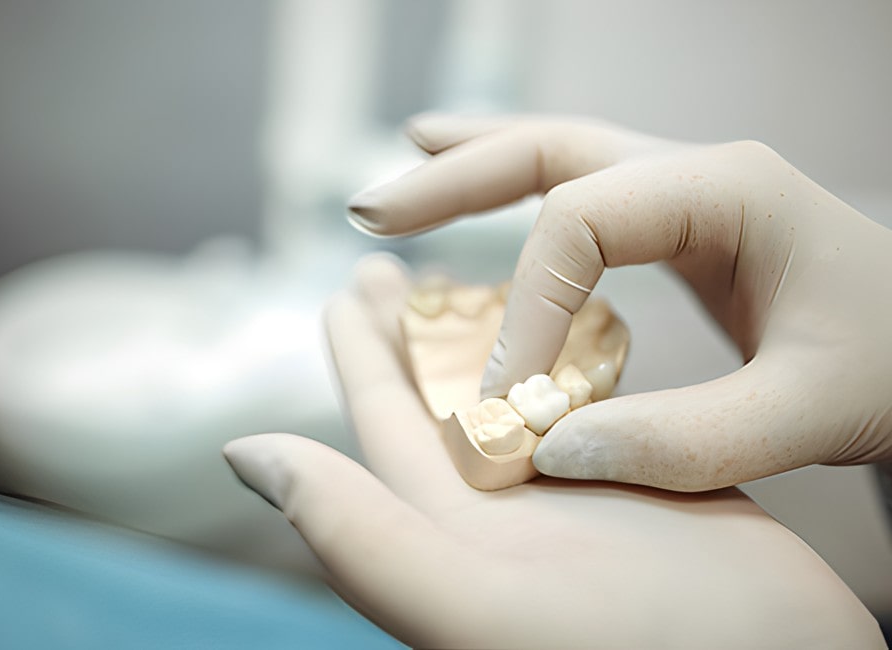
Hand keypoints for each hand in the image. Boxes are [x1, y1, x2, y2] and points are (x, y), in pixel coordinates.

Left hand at [223, 255, 882, 648]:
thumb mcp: (470, 603)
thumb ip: (357, 534)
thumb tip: (242, 453)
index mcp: (450, 538)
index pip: (387, 426)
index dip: (361, 354)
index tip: (350, 284)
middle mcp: (507, 520)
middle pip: (444, 404)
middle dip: (416, 333)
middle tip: (398, 264)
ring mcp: (580, 505)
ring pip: (519, 401)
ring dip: (493, 342)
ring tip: (480, 276)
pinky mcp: (649, 491)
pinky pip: (596, 412)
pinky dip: (577, 366)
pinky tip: (578, 326)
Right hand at [347, 114, 891, 490]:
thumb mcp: (812, 413)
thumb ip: (686, 440)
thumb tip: (551, 452)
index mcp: (731, 191)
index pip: (581, 222)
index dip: (523, 307)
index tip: (503, 402)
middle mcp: (704, 173)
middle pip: (553, 149)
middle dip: (456, 175)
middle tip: (370, 211)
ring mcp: (696, 194)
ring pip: (564, 157)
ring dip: (478, 168)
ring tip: (401, 180)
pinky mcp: (691, 230)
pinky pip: (587, 201)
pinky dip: (522, 202)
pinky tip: (483, 212)